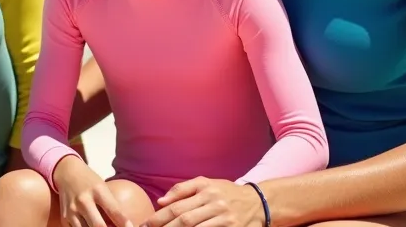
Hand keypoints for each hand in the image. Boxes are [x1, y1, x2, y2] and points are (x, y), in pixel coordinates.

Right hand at [52, 156, 134, 226]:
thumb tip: (126, 225)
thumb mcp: (103, 187)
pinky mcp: (64, 218)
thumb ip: (112, 206)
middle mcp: (83, 200)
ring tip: (103, 226)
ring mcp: (71, 210)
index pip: (114, 210)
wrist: (66, 173)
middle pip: (98, 226)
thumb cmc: (90, 181)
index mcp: (97, 190)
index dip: (124, 223)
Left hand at [144, 177, 262, 226]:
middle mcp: (215, 203)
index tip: (146, 225)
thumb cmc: (226, 193)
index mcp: (205, 189)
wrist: (259, 202)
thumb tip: (160, 201)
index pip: (177, 206)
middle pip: (185, 220)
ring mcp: (225, 219)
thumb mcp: (206, 184)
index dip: (159, 217)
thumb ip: (182, 189)